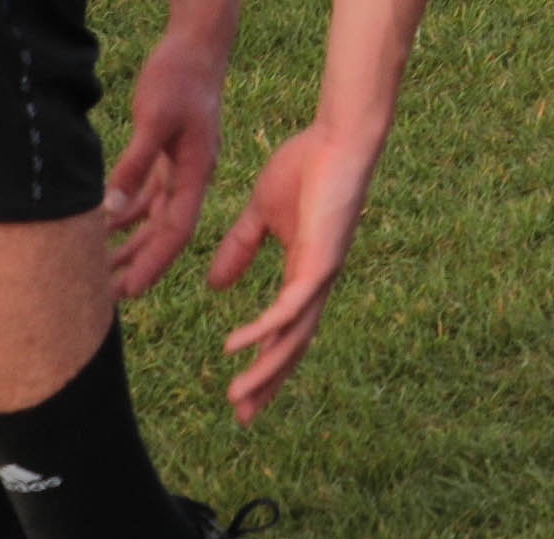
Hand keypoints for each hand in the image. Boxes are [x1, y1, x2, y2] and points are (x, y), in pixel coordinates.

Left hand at [102, 35, 226, 296]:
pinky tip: (105, 226)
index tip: (128, 292)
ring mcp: (181, 164)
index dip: (153, 263)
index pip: (175, 230)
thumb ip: (134, 166)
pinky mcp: (168, 151)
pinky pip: (148, 194)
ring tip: (101, 272)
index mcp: (196, 172)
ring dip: (130, 243)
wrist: (196, 43)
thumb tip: (110, 211)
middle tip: (107, 297)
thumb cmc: (179, 77)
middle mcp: (192, 175)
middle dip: (138, 264)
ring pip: (155, 216)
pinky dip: (128, 214)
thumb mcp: (154, 119)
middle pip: (164, 231)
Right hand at [208, 118, 382, 421]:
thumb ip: (240, 249)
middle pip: (292, 345)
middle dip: (269, 382)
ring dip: (265, 369)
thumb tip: (215, 285)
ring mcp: (322, 273)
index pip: (285, 329)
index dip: (265, 361)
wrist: (338, 136)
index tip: (243, 393)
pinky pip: (290, 307)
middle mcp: (317, 281)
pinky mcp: (322, 261)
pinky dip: (264, 330)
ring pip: (293, 336)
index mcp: (304, 272)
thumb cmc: (305, 166)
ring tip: (238, 397)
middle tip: (244, 416)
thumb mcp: (259, 214)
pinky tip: (237, 347)